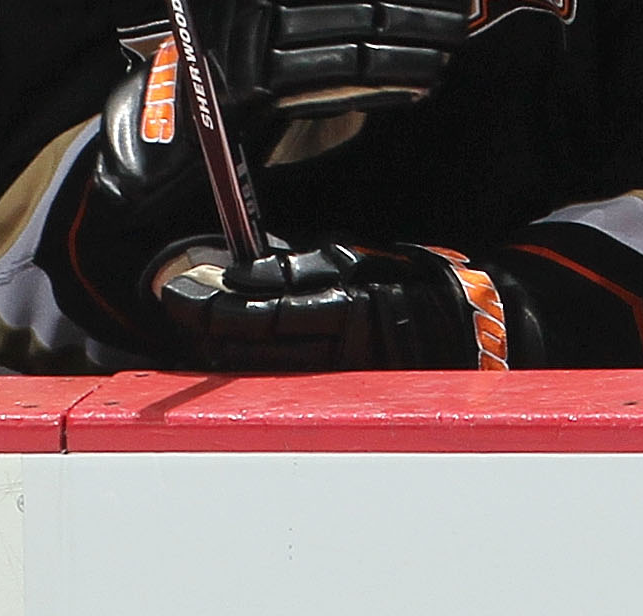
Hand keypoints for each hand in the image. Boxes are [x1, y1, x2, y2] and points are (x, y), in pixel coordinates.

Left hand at [154, 238, 521, 370]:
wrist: (467, 324)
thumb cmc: (405, 278)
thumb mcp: (350, 257)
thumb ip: (293, 269)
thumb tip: (240, 273)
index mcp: (340, 310)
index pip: (257, 315)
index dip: (210, 307)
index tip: (175, 293)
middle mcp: (336, 350)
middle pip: (252, 349)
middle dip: (207, 328)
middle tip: (177, 304)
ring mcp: (338, 373)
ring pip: (264, 369)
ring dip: (222, 349)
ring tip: (195, 326)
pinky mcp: (342, 385)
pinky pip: (286, 376)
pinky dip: (254, 362)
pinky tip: (231, 350)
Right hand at [215, 0, 473, 127]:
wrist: (220, 107)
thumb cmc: (278, 43)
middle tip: (466, 2)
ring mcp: (260, 34)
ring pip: (362, 28)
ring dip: (418, 35)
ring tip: (456, 38)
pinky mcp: (267, 82)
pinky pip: (348, 73)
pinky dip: (393, 75)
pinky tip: (427, 76)